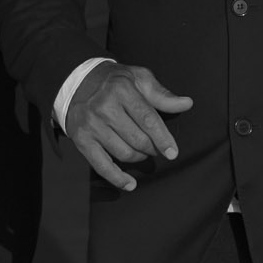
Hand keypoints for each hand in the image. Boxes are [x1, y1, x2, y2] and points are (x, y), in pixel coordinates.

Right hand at [64, 61, 192, 191]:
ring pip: (124, 153)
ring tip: (142, 152)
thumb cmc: (113, 82)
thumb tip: (186, 104)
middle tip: (156, 148)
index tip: (172, 152)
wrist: (77, 83)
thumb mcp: (138, 79)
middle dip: (152, 148)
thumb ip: (162, 95)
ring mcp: (91, 125)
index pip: (148, 120)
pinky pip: (102, 165)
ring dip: (139, 157)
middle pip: (138, 140)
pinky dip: (117, 178)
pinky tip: (130, 183)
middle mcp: (104, 107)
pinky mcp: (81, 139)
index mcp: (122, 90)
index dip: (163, 138)